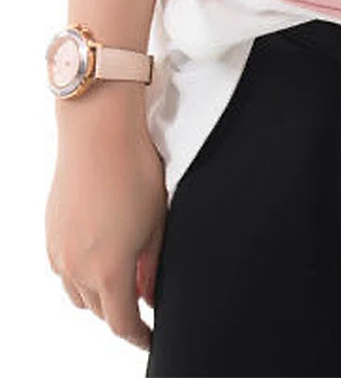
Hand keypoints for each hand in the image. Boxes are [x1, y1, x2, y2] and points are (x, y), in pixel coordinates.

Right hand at [46, 84, 166, 350]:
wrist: (98, 134)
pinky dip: (83, 272)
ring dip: (100, 294)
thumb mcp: (157, 222)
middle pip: (100, 310)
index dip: (140, 337)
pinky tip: (102, 253)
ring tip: (125, 277)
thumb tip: (149, 296)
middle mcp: (77, 268)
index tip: (153, 339)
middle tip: (144, 302)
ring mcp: (58, 251)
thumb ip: (153, 266)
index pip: (122, 323)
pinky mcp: (50, 233)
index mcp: (109, 270)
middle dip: (122, 312)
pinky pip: (65, 269)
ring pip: (78, 293)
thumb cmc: (136, 172)